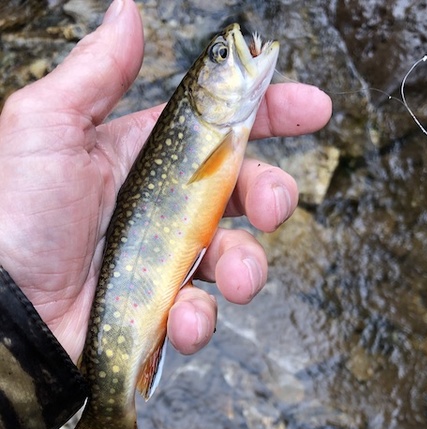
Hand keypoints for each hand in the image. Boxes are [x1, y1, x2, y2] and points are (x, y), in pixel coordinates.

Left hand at [0, 0, 330, 363]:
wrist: (5, 309)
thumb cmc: (15, 215)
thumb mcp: (46, 129)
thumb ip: (96, 74)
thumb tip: (128, 12)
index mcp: (146, 156)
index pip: (220, 124)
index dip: (272, 113)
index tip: (314, 107)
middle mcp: (166, 205)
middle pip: (247, 191)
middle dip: (273, 195)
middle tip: (271, 207)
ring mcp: (170, 259)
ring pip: (238, 258)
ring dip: (246, 268)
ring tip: (229, 280)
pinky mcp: (166, 308)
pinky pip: (205, 313)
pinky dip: (201, 319)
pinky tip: (178, 319)